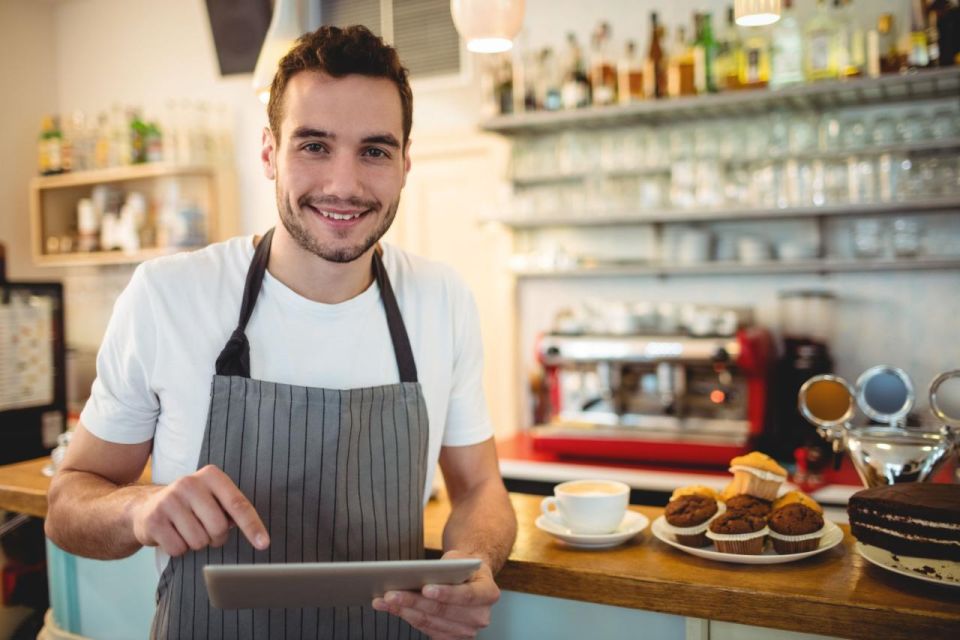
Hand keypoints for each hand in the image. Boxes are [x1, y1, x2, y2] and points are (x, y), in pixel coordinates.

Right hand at [131, 464, 268, 556]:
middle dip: (217, 538)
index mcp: (211, 475)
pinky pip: (178, 549)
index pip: (238, 504)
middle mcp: (189, 483)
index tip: (264, 544)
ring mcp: (169, 500)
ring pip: (199, 541)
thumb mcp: (212, 498)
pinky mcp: (154, 519)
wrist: (146, 507)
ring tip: (187, 530)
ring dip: (197, 544)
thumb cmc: (190, 505)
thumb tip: (255, 535)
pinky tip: (172, 535)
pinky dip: (179, 549)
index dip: (252, 526)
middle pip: (219, 527)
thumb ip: (232, 509)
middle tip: (207, 531)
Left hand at [372, 550, 499, 639]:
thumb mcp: (459, 558)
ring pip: (430, 622)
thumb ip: (447, 566)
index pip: (467, 595)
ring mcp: (466, 631)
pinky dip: (406, 617)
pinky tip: (391, 608)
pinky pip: (425, 629)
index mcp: (489, 593)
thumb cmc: (462, 566)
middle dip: (414, 602)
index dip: (446, 593)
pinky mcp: (451, 638)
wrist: (469, 580)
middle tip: (391, 593)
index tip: (425, 588)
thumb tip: (421, 574)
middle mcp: (481, 616)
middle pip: (443, 611)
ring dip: (404, 611)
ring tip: (384, 599)